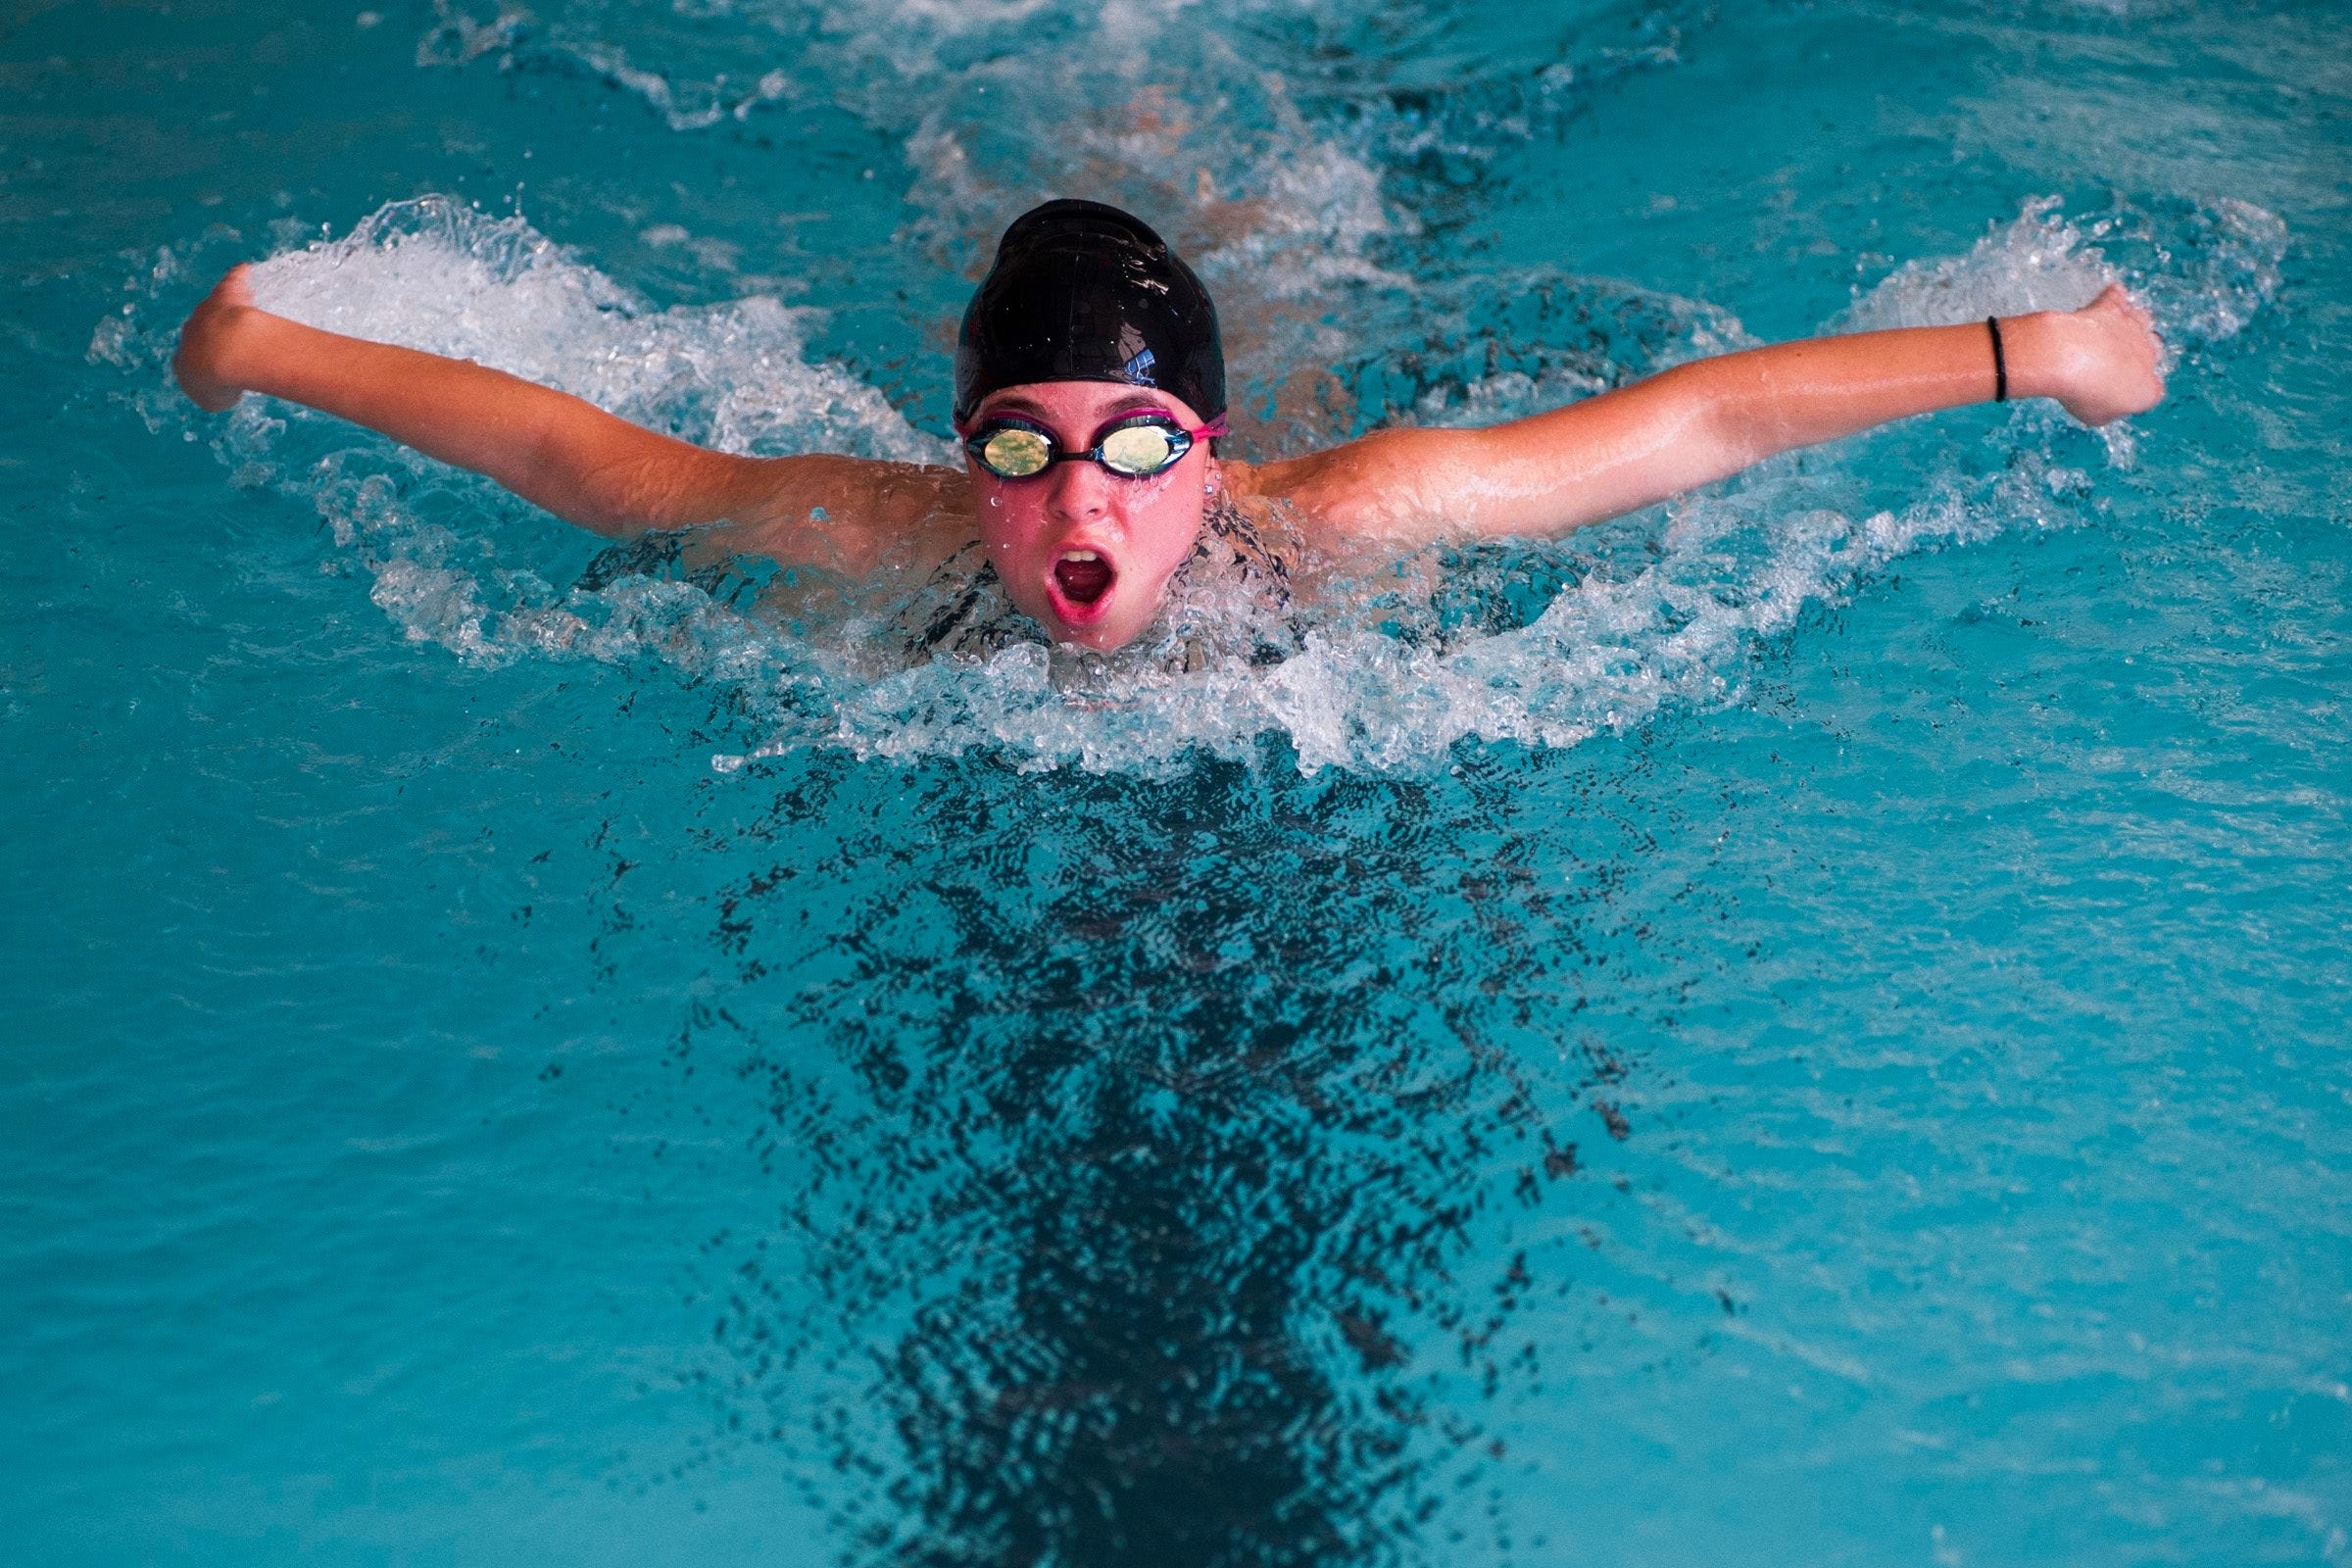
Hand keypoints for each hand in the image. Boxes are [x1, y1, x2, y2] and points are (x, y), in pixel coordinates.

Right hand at [172, 263, 257, 412]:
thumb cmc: (219, 382)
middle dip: (216, 341)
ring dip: (226, 315)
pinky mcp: (226, 296)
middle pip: (201, 334)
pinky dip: (236, 278)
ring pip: (214, 310)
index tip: (226, 375)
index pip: (193, 364)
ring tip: (245, 320)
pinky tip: (244, 271)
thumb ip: (220, 394)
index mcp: (184, 362)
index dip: (211, 370)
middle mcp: (190, 333)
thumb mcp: (217, 399)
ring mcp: (208, 313)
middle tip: (238, 351)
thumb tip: (227, 389)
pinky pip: (230, 284)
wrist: (222, 353)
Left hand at [2033, 283, 2164, 426]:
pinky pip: (2117, 297)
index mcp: (2148, 390)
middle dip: (2135, 356)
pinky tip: (2110, 297)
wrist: (2066, 358)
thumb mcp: (2094, 417)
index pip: (2151, 392)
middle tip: (2109, 364)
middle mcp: (2149, 356)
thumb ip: (2106, 411)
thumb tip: (2104, 405)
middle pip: (2152, 352)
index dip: (2133, 394)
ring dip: (2131, 325)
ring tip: (2115, 330)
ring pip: (2143, 321)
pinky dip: (2114, 297)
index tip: (2112, 395)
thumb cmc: (2079, 392)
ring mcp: (2132, 329)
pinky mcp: (2110, 309)